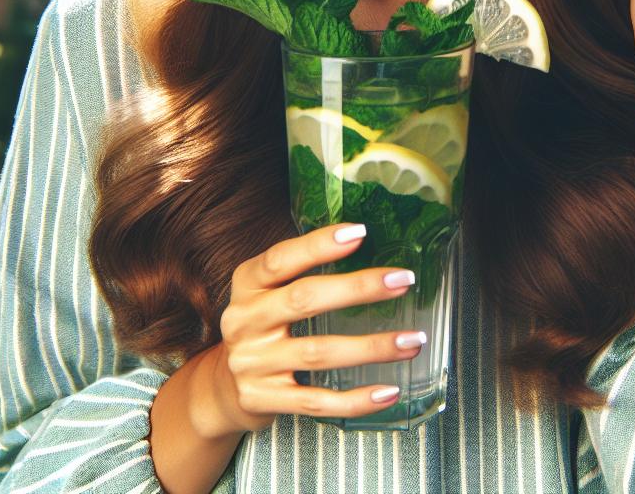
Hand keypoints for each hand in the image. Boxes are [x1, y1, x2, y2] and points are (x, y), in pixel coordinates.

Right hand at [203, 223, 426, 435]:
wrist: (223, 388)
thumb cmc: (261, 330)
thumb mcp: (266, 294)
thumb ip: (299, 273)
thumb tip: (363, 243)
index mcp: (247, 286)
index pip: (280, 260)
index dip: (318, 244)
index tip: (360, 233)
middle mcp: (245, 322)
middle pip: (304, 299)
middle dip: (358, 289)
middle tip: (402, 280)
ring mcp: (252, 363)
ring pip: (319, 352)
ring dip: (372, 347)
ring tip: (411, 341)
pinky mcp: (264, 400)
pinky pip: (317, 401)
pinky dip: (356, 399)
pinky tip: (388, 391)